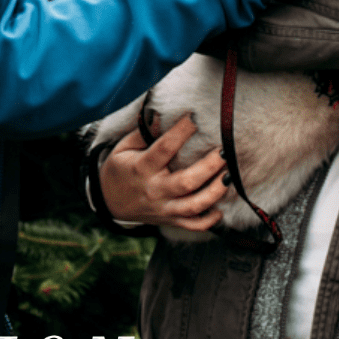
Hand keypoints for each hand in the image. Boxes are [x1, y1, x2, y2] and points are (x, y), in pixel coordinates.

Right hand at [98, 115, 230, 232]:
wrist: (109, 202)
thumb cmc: (120, 169)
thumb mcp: (123, 147)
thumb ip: (142, 132)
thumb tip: (160, 114)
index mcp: (141, 168)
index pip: (164, 149)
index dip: (181, 132)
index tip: (194, 118)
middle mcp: (154, 189)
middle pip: (186, 181)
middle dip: (209, 166)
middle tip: (223, 151)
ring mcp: (163, 208)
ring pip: (193, 206)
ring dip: (214, 192)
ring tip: (228, 176)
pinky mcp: (169, 219)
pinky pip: (193, 225)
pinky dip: (209, 220)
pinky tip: (220, 209)